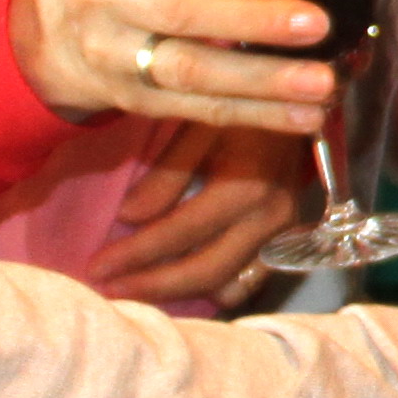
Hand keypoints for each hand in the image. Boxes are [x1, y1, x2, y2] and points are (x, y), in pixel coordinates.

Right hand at [9, 0, 339, 131]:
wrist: (60, 29)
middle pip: (178, 12)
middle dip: (252, 21)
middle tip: (317, 24)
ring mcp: (114, 56)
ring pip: (192, 71)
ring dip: (263, 80)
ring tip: (321, 82)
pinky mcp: (136, 102)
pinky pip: (200, 110)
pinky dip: (258, 115)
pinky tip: (306, 115)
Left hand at [84, 125, 311, 301]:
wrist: (301, 103)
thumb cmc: (242, 107)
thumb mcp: (199, 127)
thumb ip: (166, 175)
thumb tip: (128, 218)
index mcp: (245, 189)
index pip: (178, 234)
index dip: (134, 255)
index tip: (96, 268)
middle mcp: (269, 220)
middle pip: (204, 271)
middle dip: (152, 286)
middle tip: (110, 290)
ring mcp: (284, 236)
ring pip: (228, 286)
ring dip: (181, 294)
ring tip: (139, 292)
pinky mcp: (289, 242)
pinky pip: (250, 282)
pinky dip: (215, 289)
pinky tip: (184, 287)